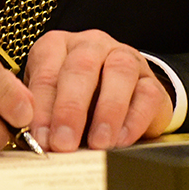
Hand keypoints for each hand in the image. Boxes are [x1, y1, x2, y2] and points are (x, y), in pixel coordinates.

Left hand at [24, 29, 172, 152]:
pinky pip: (147, 94)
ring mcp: (124, 58)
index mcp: (57, 47)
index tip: (41, 138)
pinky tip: (121, 140)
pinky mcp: (151, 80)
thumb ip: (43, 119)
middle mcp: (91, 46)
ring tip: (98, 143)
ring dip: (107, 111)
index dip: (42, 107)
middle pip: (81, 66)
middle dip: (71, 108)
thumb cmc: (76, 102)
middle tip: (64, 142)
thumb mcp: (52, 105)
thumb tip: (38, 143)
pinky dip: (133, 120)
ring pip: (119, 72)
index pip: (46, 72)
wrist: (117, 99)